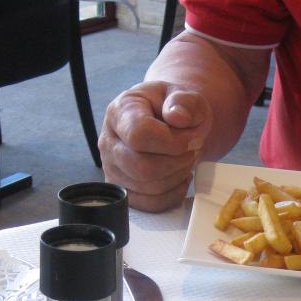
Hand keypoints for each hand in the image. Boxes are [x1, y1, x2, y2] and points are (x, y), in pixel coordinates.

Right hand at [98, 82, 212, 211]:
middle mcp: (109, 141)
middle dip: (177, 162)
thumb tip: (178, 117)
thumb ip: (185, 102)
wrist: (170, 123)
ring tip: (185, 160)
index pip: (139, 135)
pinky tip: (180, 176)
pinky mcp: (123, 189)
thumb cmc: (175, 110)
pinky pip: (150, 203)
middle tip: (190, 150)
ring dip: (177, 176)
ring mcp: (112, 168)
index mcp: (121, 111)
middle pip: (142, 167)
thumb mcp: (186, 97)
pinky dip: (173, 194)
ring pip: (148, 187)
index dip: (172, 142)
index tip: (191, 138)